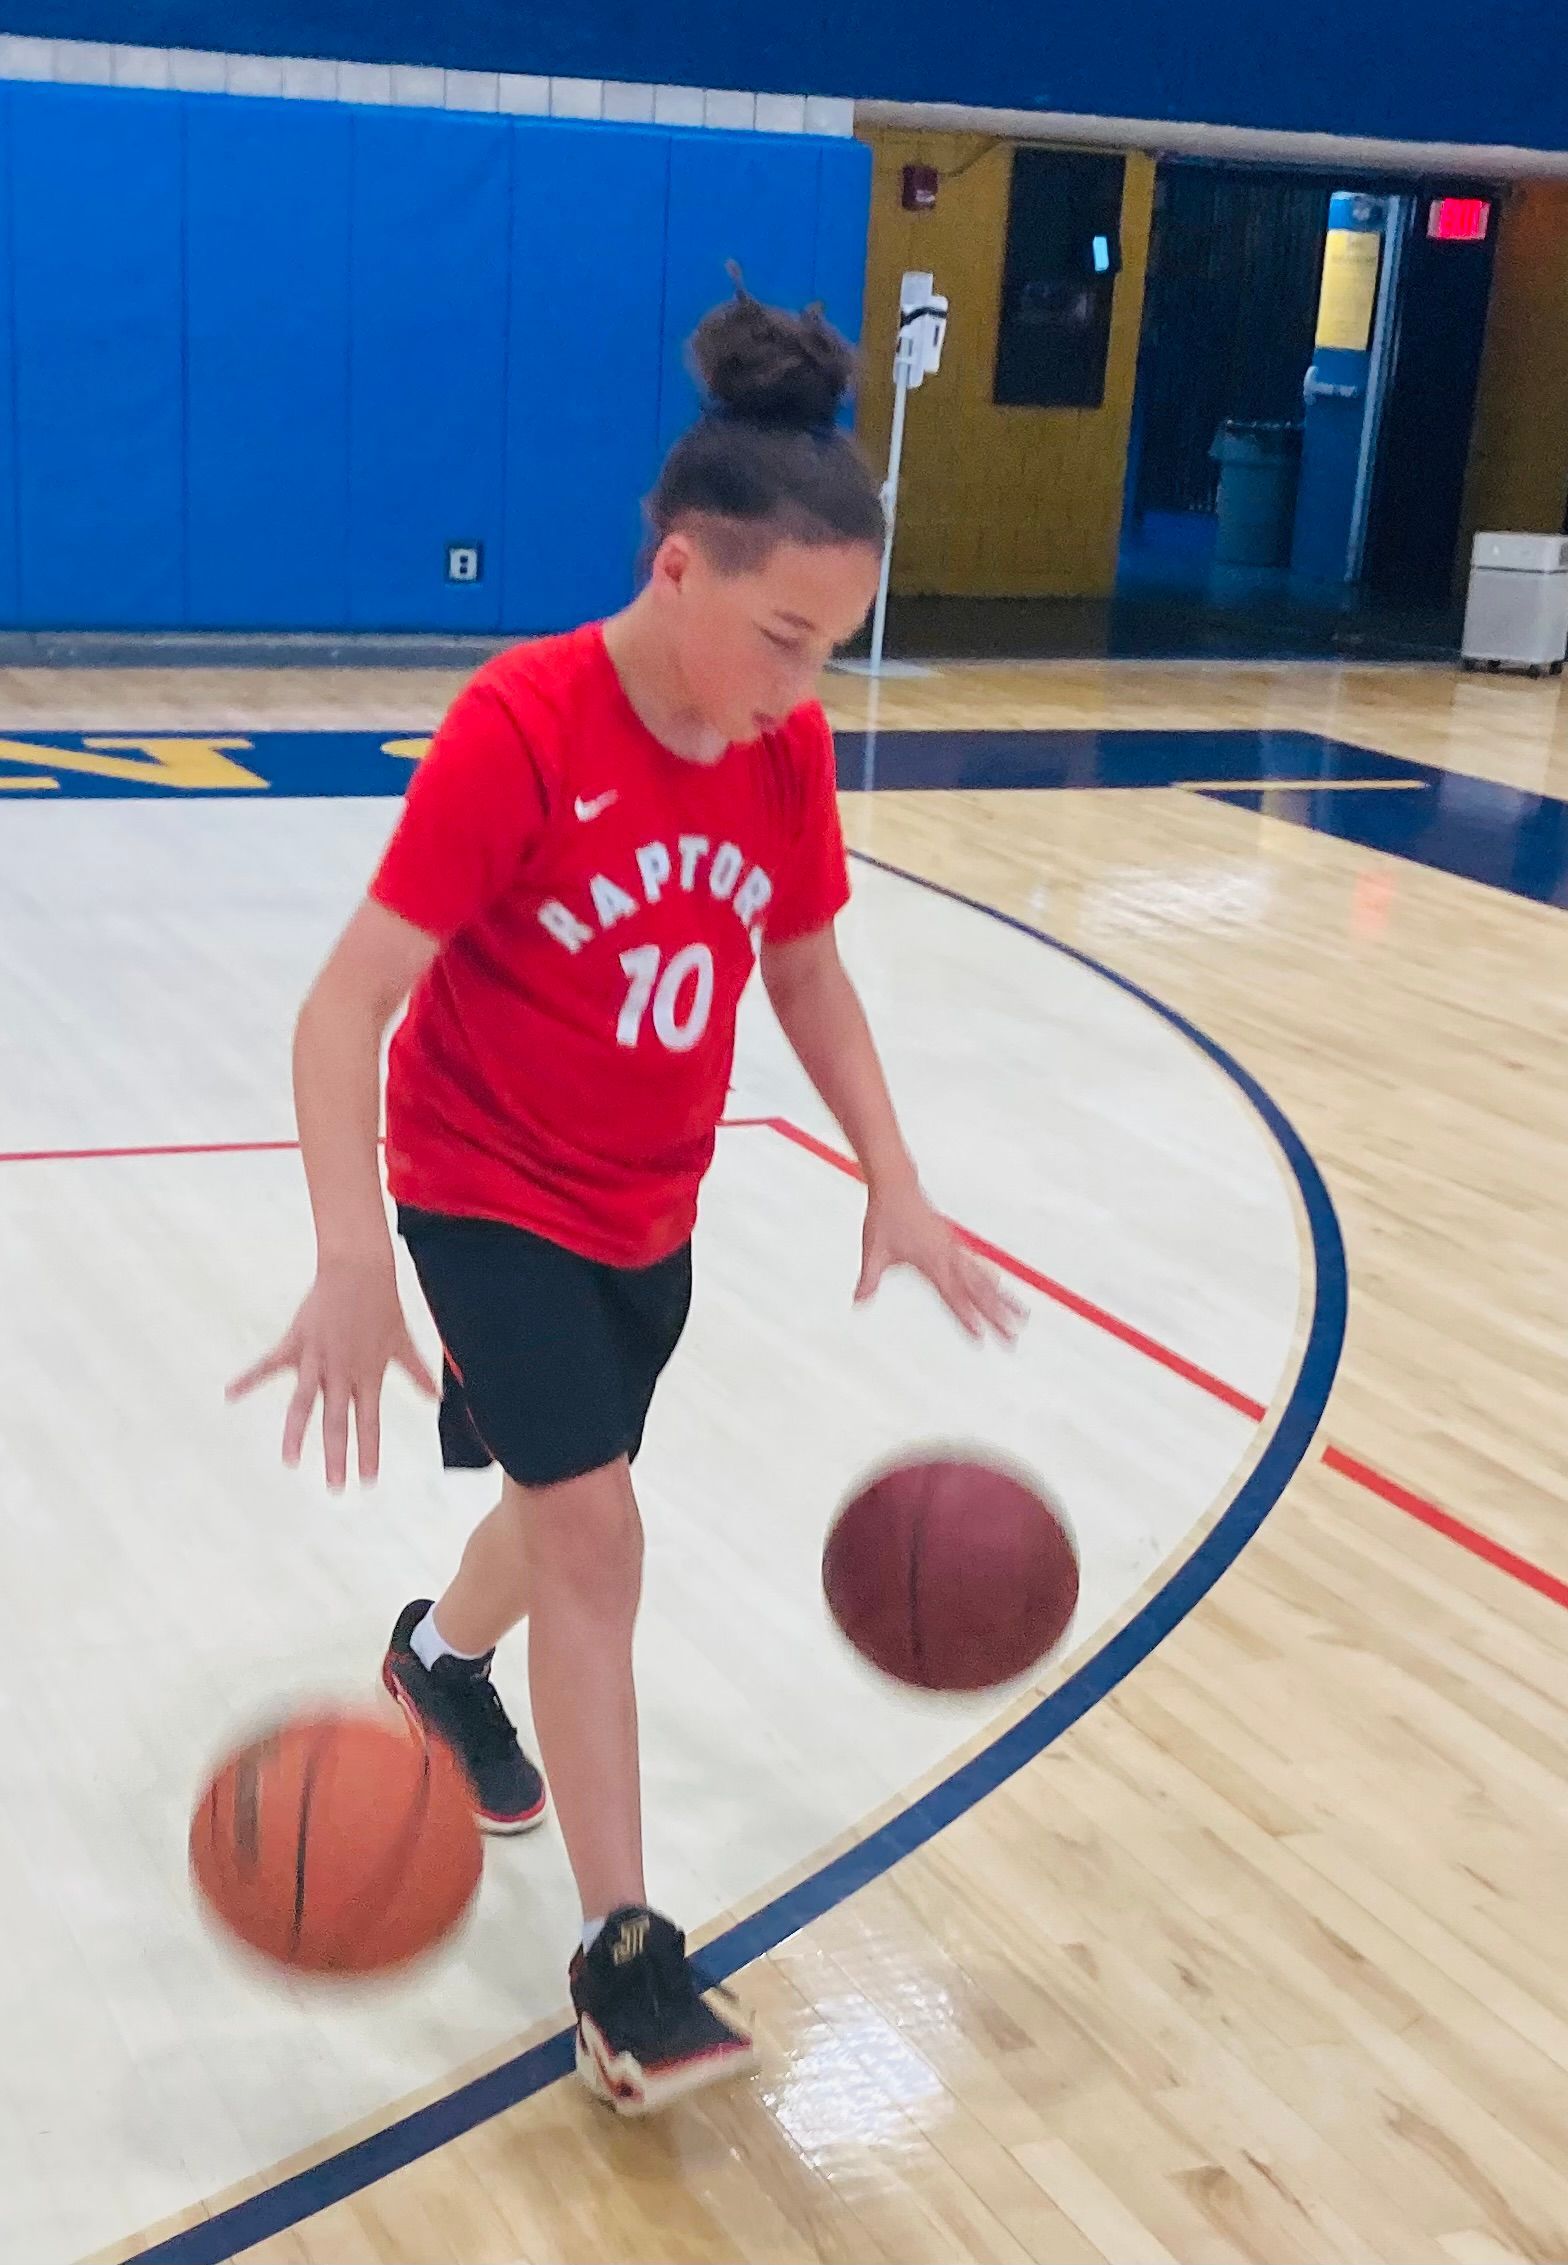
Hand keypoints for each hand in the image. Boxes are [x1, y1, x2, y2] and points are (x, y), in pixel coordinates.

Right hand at [227, 1254, 436, 1488]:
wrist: (358, 1269)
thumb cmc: (382, 1306)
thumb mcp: (402, 1342)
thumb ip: (417, 1373)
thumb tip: (439, 1397)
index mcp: (368, 1375)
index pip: (368, 1422)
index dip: (367, 1453)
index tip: (367, 1482)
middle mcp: (342, 1372)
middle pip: (337, 1420)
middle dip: (336, 1456)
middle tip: (335, 1488)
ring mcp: (317, 1357)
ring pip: (304, 1401)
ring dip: (296, 1433)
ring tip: (290, 1462)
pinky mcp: (296, 1341)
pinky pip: (269, 1364)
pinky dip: (248, 1379)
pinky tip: (229, 1394)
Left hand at [855, 1178, 1024, 1342]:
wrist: (897, 1186)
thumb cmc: (885, 1217)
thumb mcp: (873, 1250)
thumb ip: (869, 1279)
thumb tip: (858, 1302)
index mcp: (931, 1261)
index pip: (953, 1296)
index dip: (967, 1317)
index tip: (980, 1335)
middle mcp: (948, 1256)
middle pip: (979, 1292)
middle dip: (997, 1316)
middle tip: (1012, 1338)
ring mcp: (954, 1249)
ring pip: (985, 1280)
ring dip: (1003, 1300)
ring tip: (1021, 1318)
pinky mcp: (954, 1244)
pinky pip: (979, 1267)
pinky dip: (993, 1282)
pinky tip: (1001, 1290)